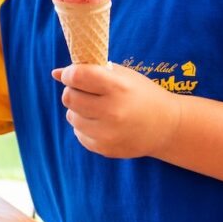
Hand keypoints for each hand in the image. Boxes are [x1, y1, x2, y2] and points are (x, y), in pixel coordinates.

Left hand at [52, 62, 182, 158]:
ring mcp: (109, 134)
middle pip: (69, 98)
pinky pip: (79, 134)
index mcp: (118, 88)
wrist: (167, 127)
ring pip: (71, 116)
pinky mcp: (105, 149)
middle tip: (87, 92)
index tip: (74, 75)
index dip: (71, 74)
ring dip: (79, 110)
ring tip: (98, 108)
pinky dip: (85, 127)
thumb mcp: (122, 76)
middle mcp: (113, 112)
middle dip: (73, 92)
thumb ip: (89, 71)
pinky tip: (103, 123)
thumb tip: (55, 73)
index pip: (78, 77)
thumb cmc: (141, 94)